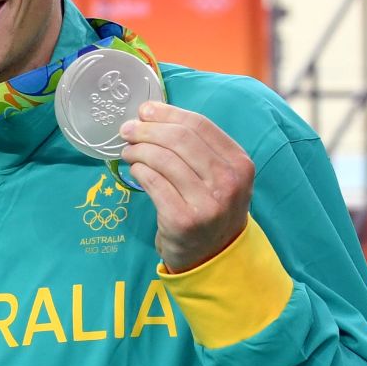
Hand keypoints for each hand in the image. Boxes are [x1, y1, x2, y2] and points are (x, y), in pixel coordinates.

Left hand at [119, 102, 253, 272]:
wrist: (213, 254)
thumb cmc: (210, 206)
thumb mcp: (219, 176)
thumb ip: (196, 148)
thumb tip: (152, 115)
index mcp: (240, 163)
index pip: (199, 125)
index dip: (167, 113)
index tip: (144, 111)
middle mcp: (228, 181)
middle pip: (179, 139)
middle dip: (147, 130)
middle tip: (127, 130)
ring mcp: (207, 202)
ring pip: (163, 159)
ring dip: (138, 150)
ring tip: (128, 151)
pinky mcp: (183, 219)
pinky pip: (153, 183)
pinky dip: (138, 171)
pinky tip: (134, 170)